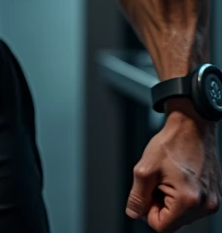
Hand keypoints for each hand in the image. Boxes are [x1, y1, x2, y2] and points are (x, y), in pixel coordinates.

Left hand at [126, 110, 220, 229]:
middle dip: (160, 203)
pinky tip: (179, 176)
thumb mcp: (145, 168)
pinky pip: (193, 205)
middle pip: (172, 221)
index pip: (161, 226)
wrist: (192, 125)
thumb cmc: (171, 142)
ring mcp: (212, 200)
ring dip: (170, 199)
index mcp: (188, 200)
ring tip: (170, 176)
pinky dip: (182, 195)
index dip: (148, 210)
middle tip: (158, 179)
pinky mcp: (214, 194)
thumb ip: (137, 196)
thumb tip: (133, 213)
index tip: (147, 191)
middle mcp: (205, 205)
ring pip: (182, 214)